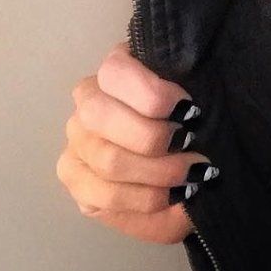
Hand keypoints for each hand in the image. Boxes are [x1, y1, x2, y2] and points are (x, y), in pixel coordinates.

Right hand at [57, 41, 212, 244]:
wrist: (184, 158)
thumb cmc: (190, 118)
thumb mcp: (194, 94)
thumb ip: (190, 89)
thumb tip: (191, 111)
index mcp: (114, 69)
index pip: (115, 72)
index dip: (153, 94)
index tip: (190, 110)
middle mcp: (86, 102)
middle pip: (101, 117)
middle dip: (153, 138)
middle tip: (190, 146)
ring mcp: (77, 142)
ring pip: (106, 161)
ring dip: (157, 173)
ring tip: (191, 176)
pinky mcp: (76, 180)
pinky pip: (104, 198)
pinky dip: (146, 201)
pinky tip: (174, 197)